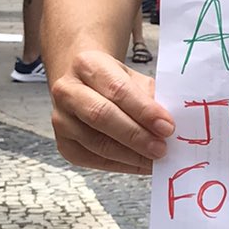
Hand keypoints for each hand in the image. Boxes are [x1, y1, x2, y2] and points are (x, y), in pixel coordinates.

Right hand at [50, 47, 173, 173]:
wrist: (84, 85)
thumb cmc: (113, 82)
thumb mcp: (133, 79)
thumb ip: (149, 98)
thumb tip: (168, 126)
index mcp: (87, 64)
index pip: (117, 89)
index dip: (144, 110)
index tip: (167, 126)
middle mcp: (67, 91)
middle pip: (101, 116)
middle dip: (136, 135)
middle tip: (161, 148)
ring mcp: (61, 120)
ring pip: (97, 143)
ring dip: (131, 155)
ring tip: (155, 159)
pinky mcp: (64, 145)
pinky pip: (95, 159)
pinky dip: (122, 164)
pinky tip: (141, 163)